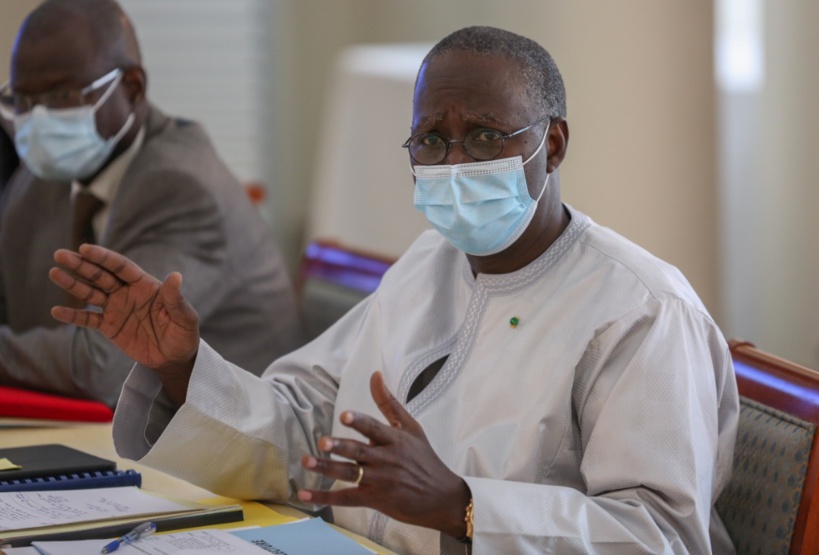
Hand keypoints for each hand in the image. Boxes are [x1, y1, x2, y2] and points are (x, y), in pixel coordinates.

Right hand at [49, 244, 199, 404]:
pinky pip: (88, 319)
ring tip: (54, 273)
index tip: (85, 248)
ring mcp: (116, 309)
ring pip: (91, 293)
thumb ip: (175, 298)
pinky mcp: (109, 327)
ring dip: (72, 284)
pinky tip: (56, 311)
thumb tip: (175, 276)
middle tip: (60, 255)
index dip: (104, 257)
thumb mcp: (185, 317)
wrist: (175, 358)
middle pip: (101, 276)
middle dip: (81, 265)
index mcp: (145, 285)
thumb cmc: (184, 334)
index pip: (121, 267)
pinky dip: (73, 315)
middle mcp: (127, 293)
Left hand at [298, 372, 470, 538]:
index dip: (360, 422)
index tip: (345, 416)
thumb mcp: (412, 429)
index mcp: (396, 441)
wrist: (441, 497)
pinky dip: (325, 497)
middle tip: (322, 442)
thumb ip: (389, 403)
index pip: (375, 429)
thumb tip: (374, 374)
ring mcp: (380, 482)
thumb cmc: (425, 459)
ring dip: (327, 468)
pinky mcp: (374, 500)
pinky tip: (305, 495)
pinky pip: (346, 498)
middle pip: (360, 453)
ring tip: (307, 461)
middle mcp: (387, 460)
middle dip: (340, 447)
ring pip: (349, 474)